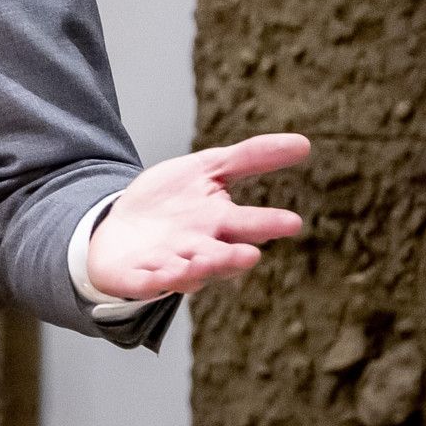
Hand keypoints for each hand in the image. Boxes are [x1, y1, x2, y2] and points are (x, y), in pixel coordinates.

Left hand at [83, 133, 308, 300]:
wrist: (120, 224)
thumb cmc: (171, 201)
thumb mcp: (209, 168)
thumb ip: (252, 157)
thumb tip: (306, 143)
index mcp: (220, 224)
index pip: (249, 225)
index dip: (268, 224)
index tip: (292, 222)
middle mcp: (199, 250)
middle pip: (221, 255)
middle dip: (234, 256)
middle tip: (252, 254)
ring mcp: (168, 266)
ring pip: (188, 273)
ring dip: (198, 270)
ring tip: (204, 263)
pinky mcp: (137, 277)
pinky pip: (147, 282)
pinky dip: (155, 279)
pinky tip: (162, 272)